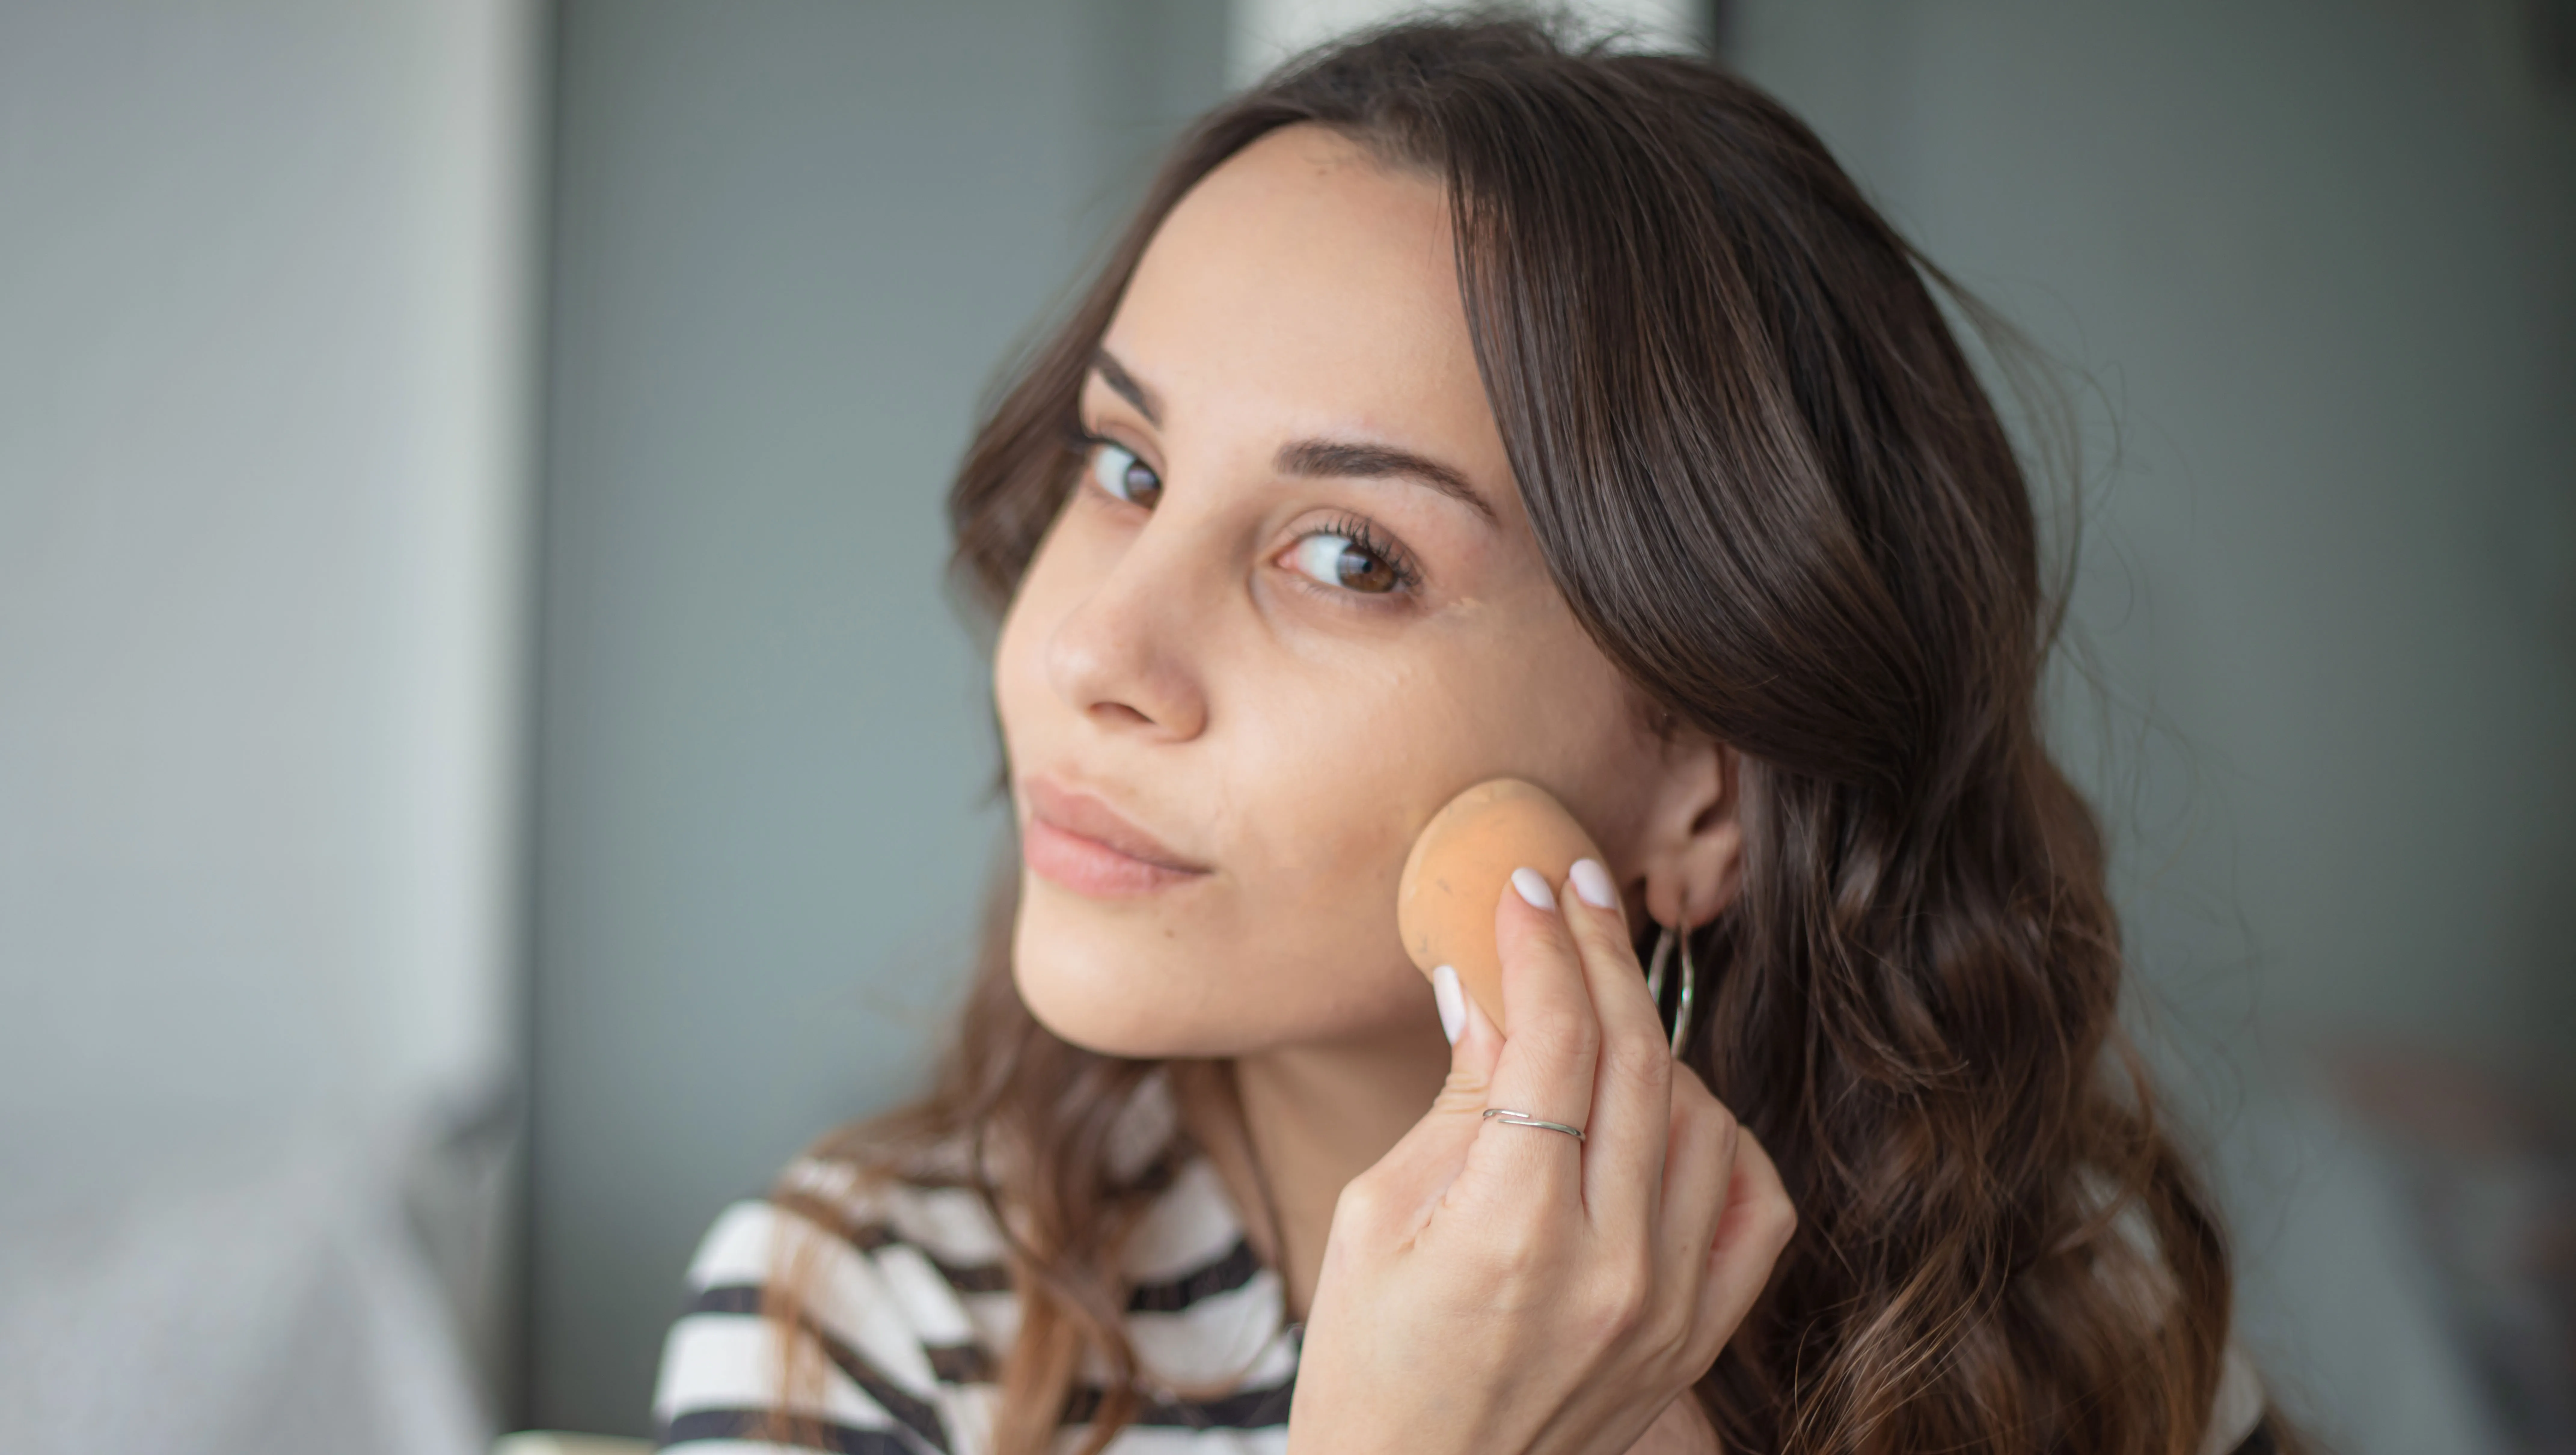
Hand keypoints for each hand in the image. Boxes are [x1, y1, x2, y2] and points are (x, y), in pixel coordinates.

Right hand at [1285, 861, 1795, 1454]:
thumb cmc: (1370, 1367)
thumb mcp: (1379, 1218)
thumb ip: (1454, 1103)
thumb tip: (1485, 986)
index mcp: (1514, 1235)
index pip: (1554, 1041)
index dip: (1540, 946)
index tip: (1524, 888)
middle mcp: (1613, 1268)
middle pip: (1637, 1060)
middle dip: (1602, 955)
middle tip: (1575, 893)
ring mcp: (1670, 1308)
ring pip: (1704, 1117)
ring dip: (1654, 1044)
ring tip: (1595, 1015)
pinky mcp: (1697, 1337)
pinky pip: (1755, 1206)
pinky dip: (1725, 1139)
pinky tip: (1673, 1111)